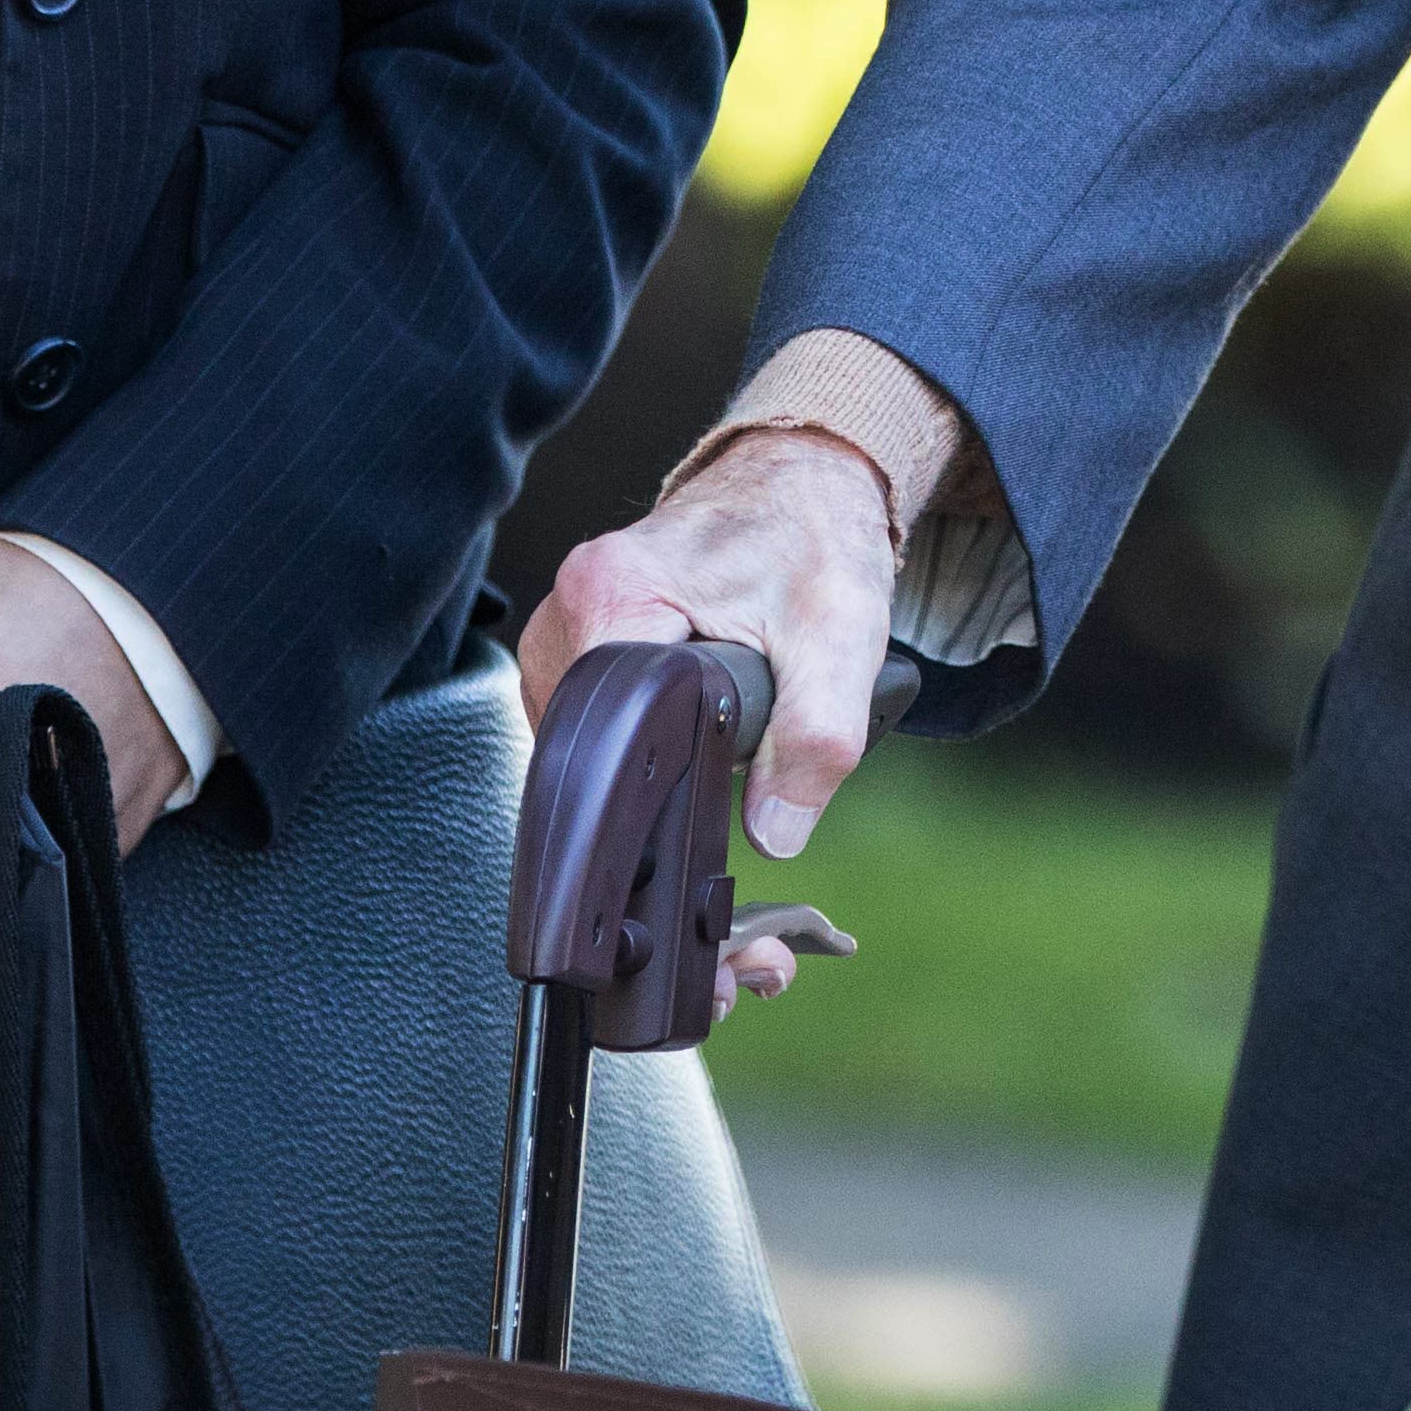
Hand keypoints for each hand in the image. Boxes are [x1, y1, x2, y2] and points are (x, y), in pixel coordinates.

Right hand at [522, 425, 900, 1017]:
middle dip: (650, 853)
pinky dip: (648, 795)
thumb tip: (774, 832)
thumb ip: (816, 733)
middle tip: (733, 927)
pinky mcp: (590, 666)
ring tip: (733, 901)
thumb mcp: (841, 631)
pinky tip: (702, 835)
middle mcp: (568, 619)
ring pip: (588, 773)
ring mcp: (569, 646)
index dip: (640, 818)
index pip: (596, 736)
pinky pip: (601, 750)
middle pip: (583, 771)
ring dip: (649, 833)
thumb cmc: (814, 537)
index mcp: (613, 596)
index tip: (684, 887)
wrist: (805, 483)